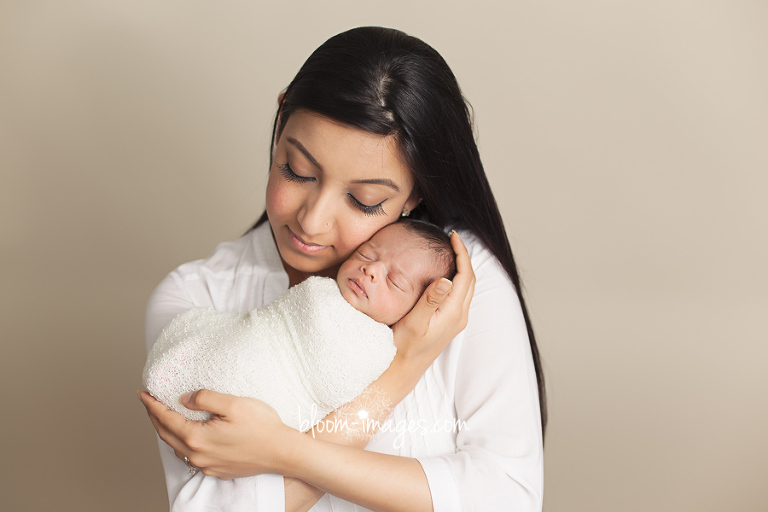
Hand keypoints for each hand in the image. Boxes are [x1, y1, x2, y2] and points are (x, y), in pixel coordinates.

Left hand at [138, 389, 296, 479]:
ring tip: (164, 416)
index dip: (152, 405)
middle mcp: (197, 455)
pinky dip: (182, 443)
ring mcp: (206, 465)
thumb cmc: (262, 427)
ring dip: (167, 431)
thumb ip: (205, 398)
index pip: (165, 419)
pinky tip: (188, 435)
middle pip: (166, 435)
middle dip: (154, 417)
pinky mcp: (216, 469)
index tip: (143, 394)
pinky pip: (191, 456)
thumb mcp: (233, 403)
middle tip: (149, 402)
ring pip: (176, 447)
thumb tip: (184, 399)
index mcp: (198, 437)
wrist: (281, 452)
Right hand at [391, 231, 474, 364]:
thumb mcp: (414, 322)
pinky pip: (460, 295)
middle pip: (470, 279)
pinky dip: (457, 278)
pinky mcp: (450, 323)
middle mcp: (459, 316)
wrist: (403, 369)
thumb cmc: (404, 346)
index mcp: (453, 312)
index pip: (465, 275)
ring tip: (450, 251)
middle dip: (464, 256)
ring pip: (466, 287)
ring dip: (462, 267)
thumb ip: (430, 300)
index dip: (462, 253)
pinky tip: (445, 273)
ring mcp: (456, 321)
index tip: (453, 237)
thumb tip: (446, 279)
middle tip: (452, 239)